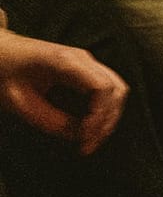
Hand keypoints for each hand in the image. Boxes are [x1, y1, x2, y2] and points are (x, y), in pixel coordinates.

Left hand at [0, 26, 127, 153]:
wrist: (0, 51)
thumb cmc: (5, 73)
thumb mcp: (21, 103)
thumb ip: (51, 121)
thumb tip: (78, 136)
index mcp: (66, 62)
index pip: (102, 87)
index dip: (99, 116)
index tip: (84, 137)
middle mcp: (84, 58)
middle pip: (116, 89)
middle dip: (107, 120)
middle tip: (89, 145)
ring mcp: (87, 62)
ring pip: (117, 88)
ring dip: (110, 116)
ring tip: (93, 138)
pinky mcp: (86, 68)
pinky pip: (109, 88)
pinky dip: (106, 108)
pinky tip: (92, 125)